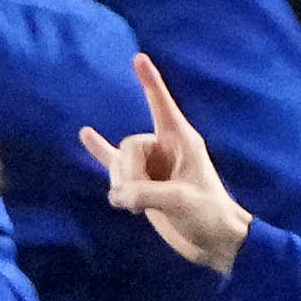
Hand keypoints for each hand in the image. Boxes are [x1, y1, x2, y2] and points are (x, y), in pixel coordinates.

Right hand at [76, 52, 249, 271]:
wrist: (215, 243)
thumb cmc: (210, 215)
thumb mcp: (181, 201)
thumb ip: (146, 194)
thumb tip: (117, 195)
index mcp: (181, 141)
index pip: (161, 105)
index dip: (150, 82)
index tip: (139, 57)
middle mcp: (164, 149)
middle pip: (129, 146)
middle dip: (126, 172)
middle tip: (135, 198)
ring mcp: (151, 167)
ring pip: (119, 163)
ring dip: (121, 184)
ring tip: (134, 206)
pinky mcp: (141, 185)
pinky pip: (115, 164)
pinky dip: (100, 152)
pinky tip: (85, 135)